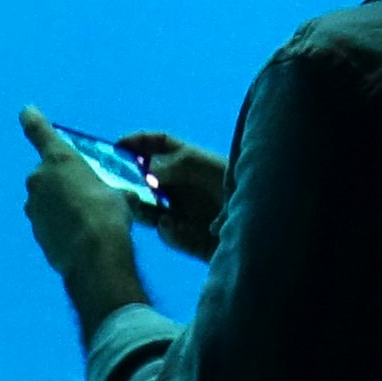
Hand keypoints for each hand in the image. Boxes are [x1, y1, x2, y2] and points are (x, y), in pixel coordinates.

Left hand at [16, 107, 148, 323]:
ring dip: (59, 203)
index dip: (33, 119)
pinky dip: (58, 224)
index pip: (40, 131)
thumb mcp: (120, 195)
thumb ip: (114, 190)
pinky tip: (78, 235)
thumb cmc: (108, 214)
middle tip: (84, 192)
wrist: (93, 254)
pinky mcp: (34, 230)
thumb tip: (126, 197)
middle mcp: (39, 179)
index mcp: (60, 159)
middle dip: (61, 180)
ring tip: (84, 217)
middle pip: (46, 173)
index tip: (26, 111)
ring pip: (45, 198)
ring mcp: (33, 206)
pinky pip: (47, 220)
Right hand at [115, 129, 226, 260]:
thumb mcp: (206, 167)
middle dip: (131, 181)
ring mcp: (187, 212)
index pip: (160, 144)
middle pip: (148, 180)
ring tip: (137, 205)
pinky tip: (171, 226)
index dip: (139, 142)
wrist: (265, 229)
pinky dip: (168, 230)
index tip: (117, 146)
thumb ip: (177, 163)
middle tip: (115, 182)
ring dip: (142, 207)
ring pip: (152, 209)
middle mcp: (186, 186)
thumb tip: (148, 171)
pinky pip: (169, 233)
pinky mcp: (192, 238)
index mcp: (191, 161)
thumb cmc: (238, 186)